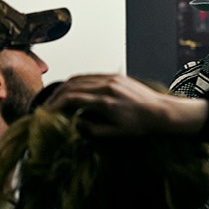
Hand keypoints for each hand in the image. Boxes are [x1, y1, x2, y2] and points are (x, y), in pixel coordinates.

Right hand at [44, 74, 207, 136]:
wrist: (160, 112)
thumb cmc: (140, 124)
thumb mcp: (113, 133)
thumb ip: (90, 129)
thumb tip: (74, 123)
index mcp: (105, 102)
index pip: (71, 98)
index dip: (55, 105)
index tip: (47, 112)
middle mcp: (107, 86)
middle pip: (72, 85)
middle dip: (56, 95)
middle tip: (48, 105)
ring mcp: (112, 79)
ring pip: (80, 78)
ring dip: (65, 87)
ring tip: (58, 98)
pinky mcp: (116, 76)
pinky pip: (91, 76)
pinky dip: (78, 82)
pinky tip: (74, 90)